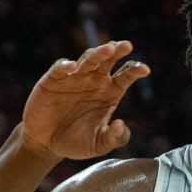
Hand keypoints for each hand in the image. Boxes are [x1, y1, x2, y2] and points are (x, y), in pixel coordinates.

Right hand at [19, 40, 150, 160]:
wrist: (46, 143)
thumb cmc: (76, 142)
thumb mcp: (98, 145)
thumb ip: (114, 138)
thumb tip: (121, 123)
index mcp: (109, 93)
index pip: (125, 76)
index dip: (135, 70)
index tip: (145, 70)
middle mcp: (94, 80)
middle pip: (108, 60)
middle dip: (117, 50)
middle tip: (127, 45)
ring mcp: (74, 77)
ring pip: (88, 59)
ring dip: (97, 53)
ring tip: (108, 50)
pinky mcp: (53, 79)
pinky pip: (60, 68)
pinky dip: (66, 65)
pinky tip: (73, 67)